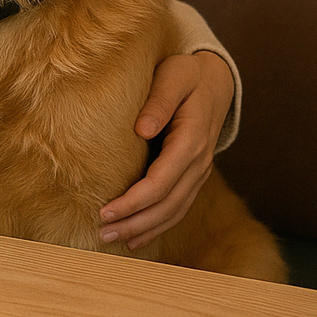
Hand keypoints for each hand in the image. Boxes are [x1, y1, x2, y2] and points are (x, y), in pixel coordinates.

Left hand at [98, 51, 233, 249]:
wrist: (214, 81)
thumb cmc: (186, 75)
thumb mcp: (174, 76)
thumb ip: (159, 100)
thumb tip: (142, 129)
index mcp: (192, 139)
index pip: (162, 181)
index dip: (134, 201)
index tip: (106, 211)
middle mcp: (199, 162)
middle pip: (168, 204)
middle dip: (135, 222)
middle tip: (102, 234)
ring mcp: (199, 172)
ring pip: (174, 211)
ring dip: (145, 229)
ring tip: (113, 240)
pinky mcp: (192, 176)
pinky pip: (178, 208)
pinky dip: (158, 226)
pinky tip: (137, 237)